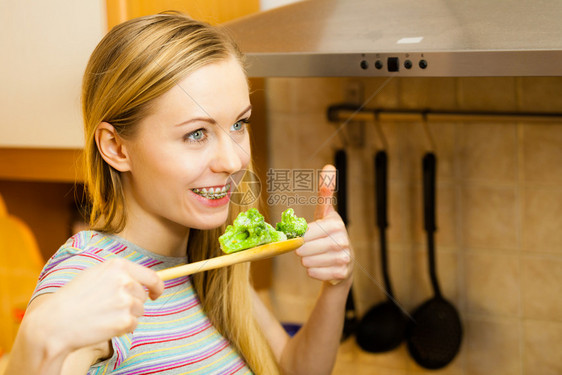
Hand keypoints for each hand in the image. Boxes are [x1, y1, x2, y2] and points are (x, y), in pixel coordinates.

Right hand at [30, 258, 163, 352]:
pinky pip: (133, 325)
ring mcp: (126, 300)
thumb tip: (140, 280)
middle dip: (132, 303)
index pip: (151, 276)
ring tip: (103, 316)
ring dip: (126, 315)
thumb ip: (118, 274)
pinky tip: (103, 325)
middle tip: (109, 308)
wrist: (54, 323)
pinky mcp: (125, 320)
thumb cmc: (72, 299)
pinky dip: (122, 328)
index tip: (155, 294)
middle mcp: (125, 281)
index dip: (157, 286)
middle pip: (143, 295)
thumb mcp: (94, 275)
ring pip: (139, 311)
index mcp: (118, 266)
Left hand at [296, 165, 352, 285]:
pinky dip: (313, 271)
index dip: (299, 236)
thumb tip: (329, 166)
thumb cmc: (328, 233)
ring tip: (315, 256)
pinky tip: (320, 266)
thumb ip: (325, 192)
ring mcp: (343, 258)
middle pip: (303, 249)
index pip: (304, 233)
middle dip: (301, 250)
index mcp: (335, 223)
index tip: (302, 236)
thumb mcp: (325, 212)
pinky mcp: (341, 273)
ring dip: (306, 260)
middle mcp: (342, 240)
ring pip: (307, 262)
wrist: (342, 261)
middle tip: (308, 247)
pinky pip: (313, 273)